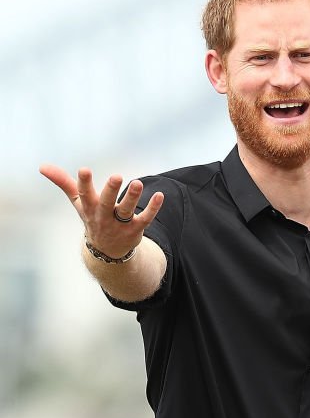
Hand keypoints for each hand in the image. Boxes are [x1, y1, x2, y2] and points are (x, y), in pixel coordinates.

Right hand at [39, 164, 163, 257]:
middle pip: (106, 204)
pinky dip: (153, 208)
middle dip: (110, 190)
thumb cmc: (92, 218)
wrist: (107, 251)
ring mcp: (120, 225)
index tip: (84, 169)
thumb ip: (63, 183)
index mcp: (89, 208)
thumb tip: (42, 166)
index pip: (84, 195)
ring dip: (132, 197)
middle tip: (116, 176)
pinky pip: (146, 218)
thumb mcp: (78, 202)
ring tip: (137, 183)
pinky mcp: (136, 230)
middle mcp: (104, 217)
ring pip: (126, 211)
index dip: (84, 183)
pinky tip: (160, 195)